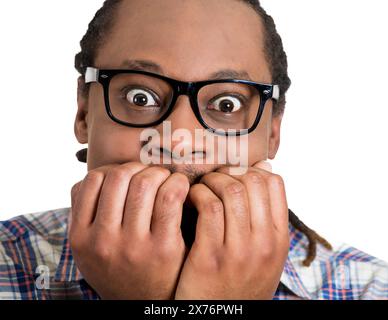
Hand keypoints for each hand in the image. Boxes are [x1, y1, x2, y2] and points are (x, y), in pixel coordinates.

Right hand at [69, 162, 189, 298]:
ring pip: (144, 183)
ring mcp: (133, 245)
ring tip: (165, 180)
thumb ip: (87, 215)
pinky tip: (180, 187)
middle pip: (119, 177)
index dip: (113, 170)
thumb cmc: (119, 268)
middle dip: (137, 168)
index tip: (128, 176)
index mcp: (80, 238)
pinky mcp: (163, 247)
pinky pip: (169, 197)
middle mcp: (103, 241)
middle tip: (149, 175)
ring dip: (158, 173)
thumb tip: (101, 175)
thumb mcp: (90, 249)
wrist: (144, 303)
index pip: (92, 181)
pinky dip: (177, 183)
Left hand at [174, 161, 289, 298]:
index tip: (234, 175)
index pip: (274, 183)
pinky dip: (198, 194)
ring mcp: (239, 251)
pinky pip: (209, 207)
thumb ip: (264, 217)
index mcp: (279, 239)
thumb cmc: (237, 281)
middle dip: (229, 172)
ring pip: (231, 191)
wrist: (219, 317)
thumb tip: (263, 167)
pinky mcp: (210, 256)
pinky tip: (191, 199)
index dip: (251, 170)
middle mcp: (264, 243)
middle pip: (252, 182)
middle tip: (214, 178)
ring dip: (211, 181)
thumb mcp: (263, 255)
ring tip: (202, 188)